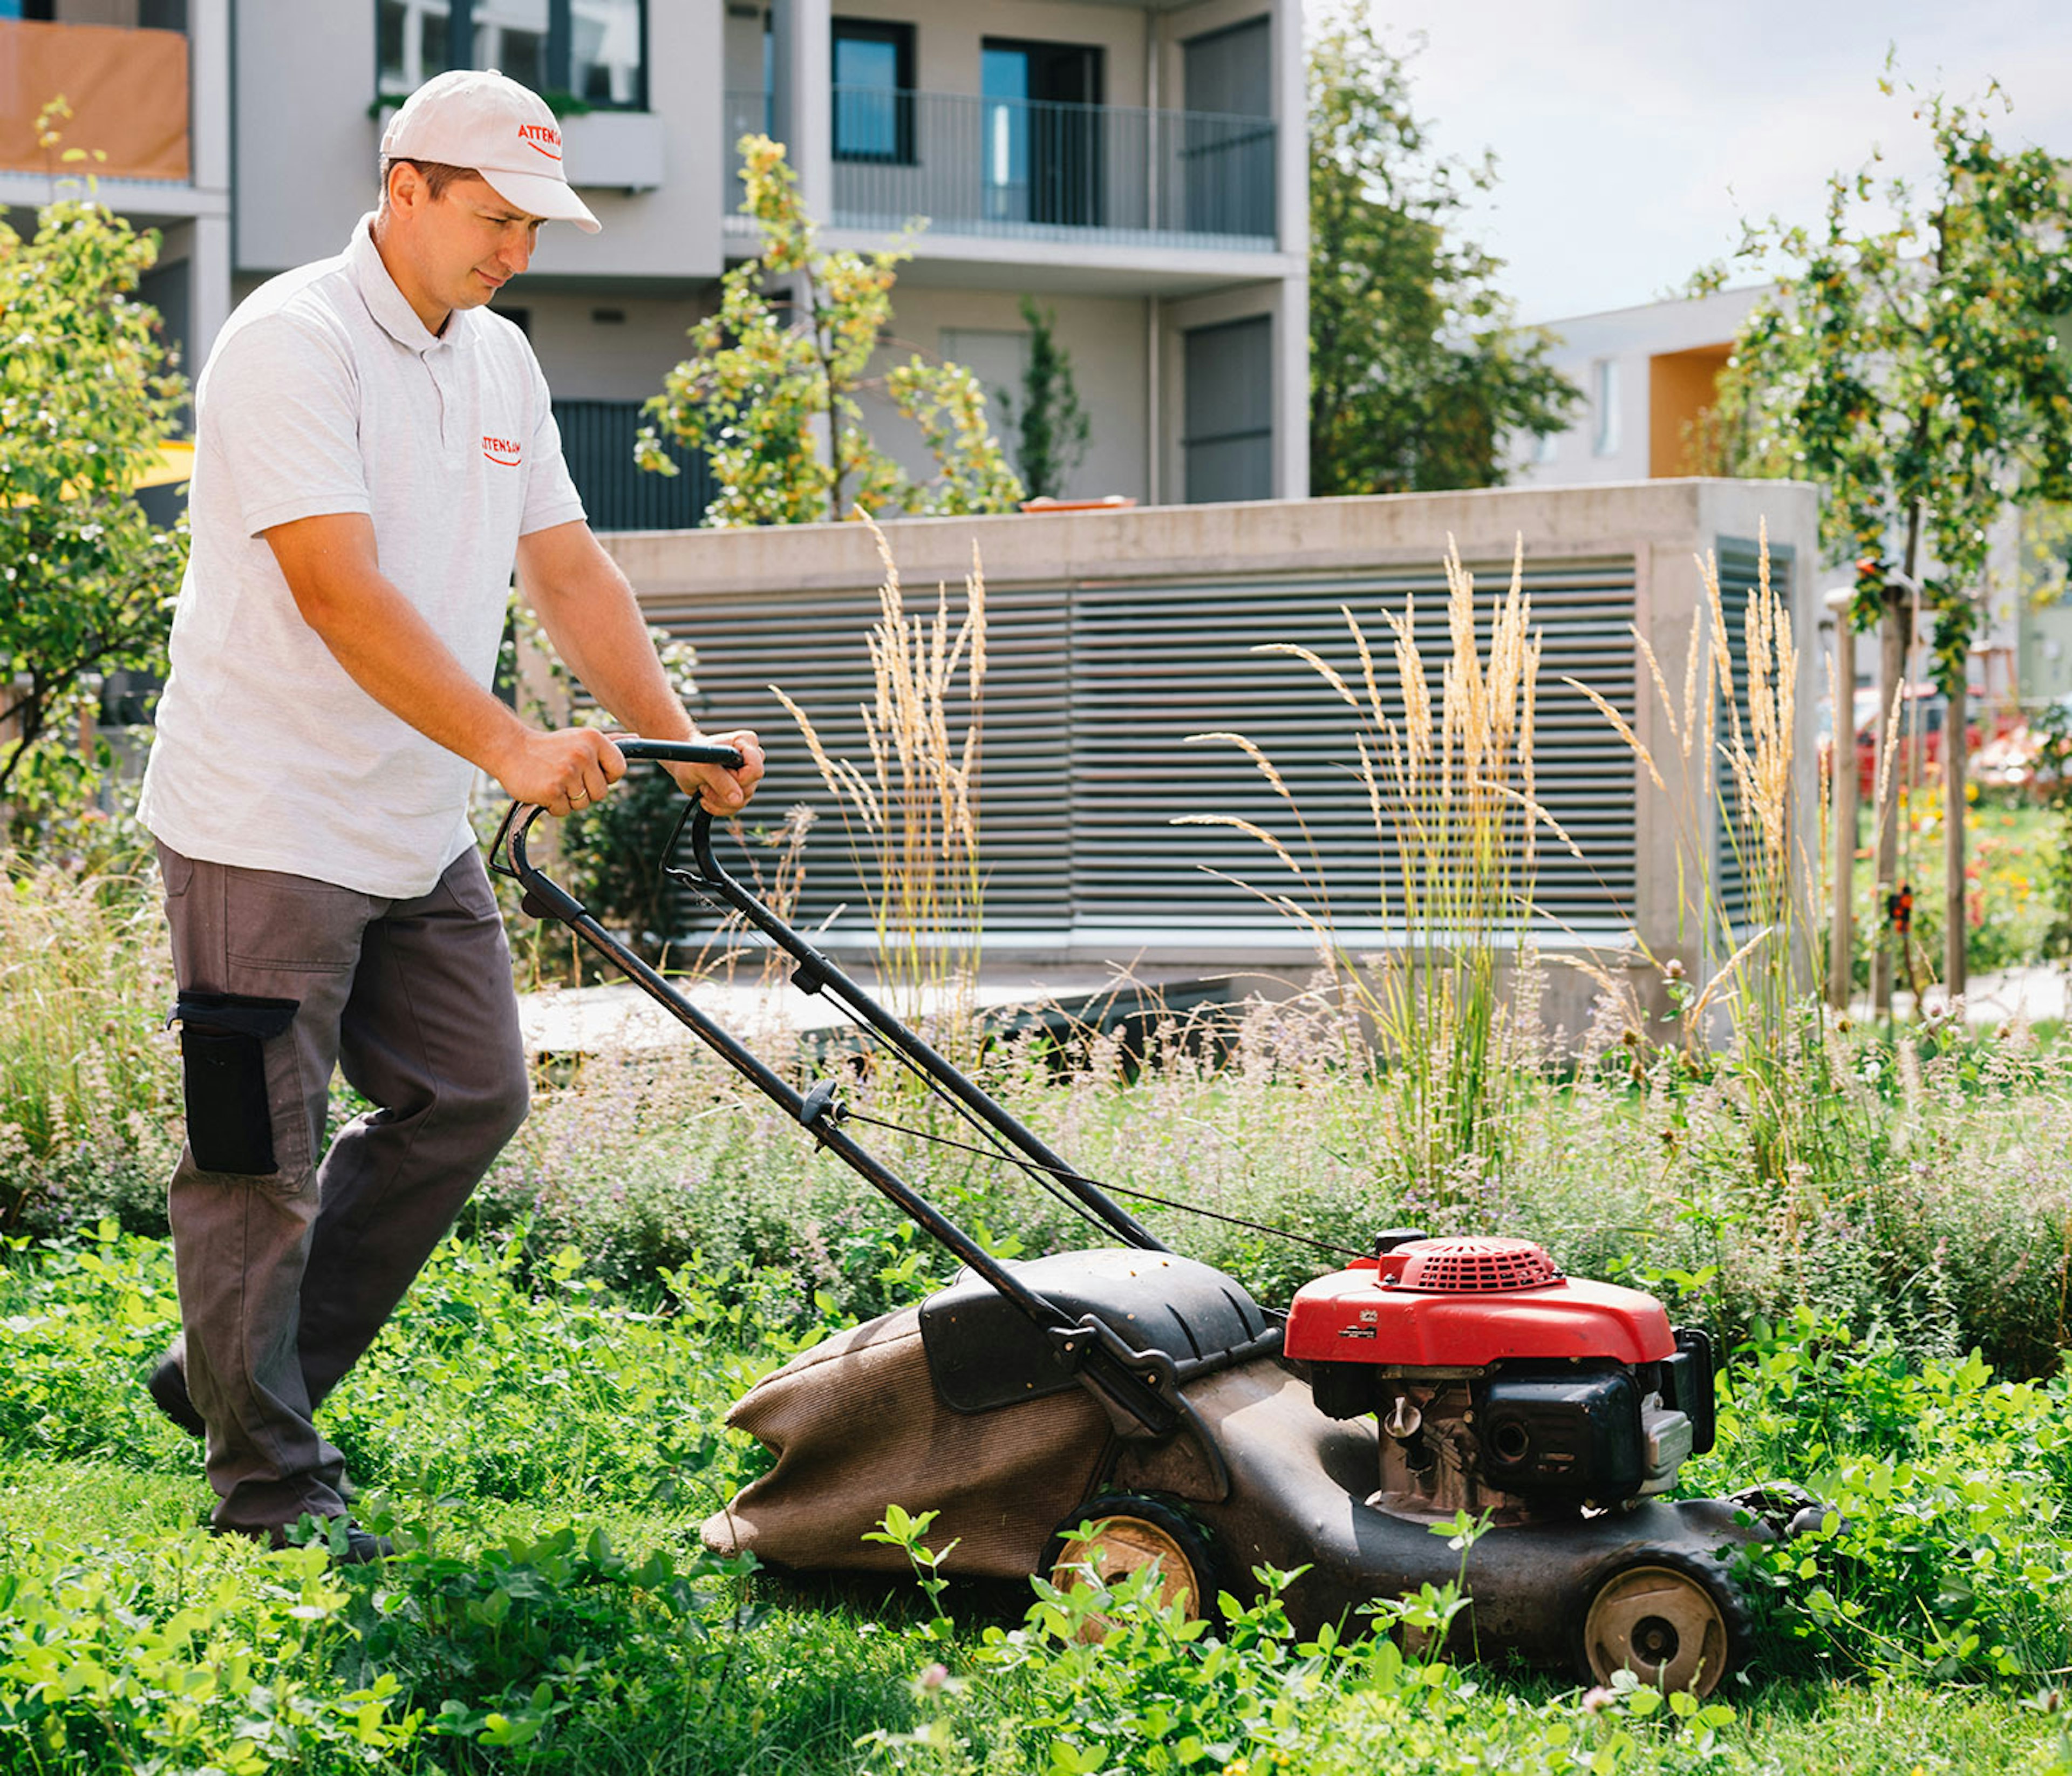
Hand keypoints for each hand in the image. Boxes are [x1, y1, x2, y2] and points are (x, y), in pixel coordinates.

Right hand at [492, 726, 625, 817]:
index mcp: (594, 739)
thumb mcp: (580, 738)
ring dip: (568, 799)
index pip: (619, 769)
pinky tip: (543, 788)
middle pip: (601, 793)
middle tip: (566, 776)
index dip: (606, 776)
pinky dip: (553, 806)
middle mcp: (583, 754)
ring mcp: (568, 772)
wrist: (510, 749)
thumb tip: (636, 738)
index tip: (591, 772)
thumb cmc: (549, 747)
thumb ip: (610, 741)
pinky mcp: (552, 789)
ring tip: (553, 780)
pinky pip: (563, 811)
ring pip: (583, 804)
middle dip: (585, 791)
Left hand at [662, 728, 764, 813]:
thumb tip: (737, 800)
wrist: (684, 765)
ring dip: (717, 800)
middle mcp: (752, 759)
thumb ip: (721, 781)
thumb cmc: (692, 757)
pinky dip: (717, 806)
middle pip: (748, 788)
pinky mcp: (741, 791)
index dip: (738, 778)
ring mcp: (748, 777)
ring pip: (741, 801)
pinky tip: (707, 796)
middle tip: (706, 781)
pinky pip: (734, 808)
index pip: (755, 770)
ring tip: (704, 786)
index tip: (721, 773)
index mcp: (747, 743)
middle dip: (724, 791)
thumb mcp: (702, 766)